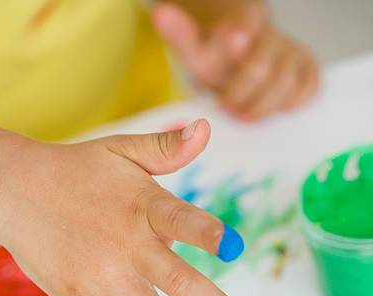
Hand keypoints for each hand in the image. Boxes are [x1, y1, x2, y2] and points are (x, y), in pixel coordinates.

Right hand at [0, 120, 245, 295]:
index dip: (208, 233)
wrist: (17, 188)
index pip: (183, 221)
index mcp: (143, 206)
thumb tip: (206, 128)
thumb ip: (166, 148)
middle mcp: (127, 244)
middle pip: (178, 280)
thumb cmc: (76, 171)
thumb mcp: (122, 151)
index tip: (232, 248)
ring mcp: (101, 275)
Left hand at [153, 0, 319, 119]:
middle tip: (227, 104)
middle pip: (260, 67)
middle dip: (239, 94)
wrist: (242, 59)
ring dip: (261, 106)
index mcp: (241, 22)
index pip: (244, 22)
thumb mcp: (194, 48)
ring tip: (244, 110)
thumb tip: (159, 12)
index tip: (235, 36)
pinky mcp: (308, 68)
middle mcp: (269, 33)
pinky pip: (308, 88)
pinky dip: (290, 102)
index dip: (240, 33)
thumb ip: (180, 32)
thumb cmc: (217, 59)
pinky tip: (274, 103)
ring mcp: (292, 50)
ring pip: (284, 84)